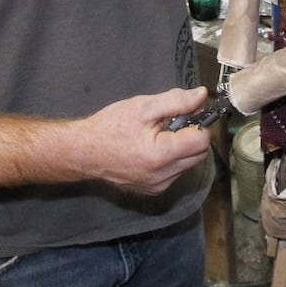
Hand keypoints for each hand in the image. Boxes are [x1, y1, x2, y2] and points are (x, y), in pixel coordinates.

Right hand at [81, 87, 212, 194]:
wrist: (83, 152)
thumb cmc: (110, 126)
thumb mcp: (143, 106)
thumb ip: (176, 101)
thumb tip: (202, 96)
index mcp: (162, 154)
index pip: (202, 140)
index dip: (199, 122)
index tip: (187, 112)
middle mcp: (163, 176)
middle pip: (199, 154)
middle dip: (193, 135)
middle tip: (172, 121)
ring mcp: (158, 186)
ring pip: (188, 164)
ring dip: (182, 148)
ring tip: (160, 135)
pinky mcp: (153, 190)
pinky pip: (175, 173)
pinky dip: (172, 160)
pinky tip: (153, 149)